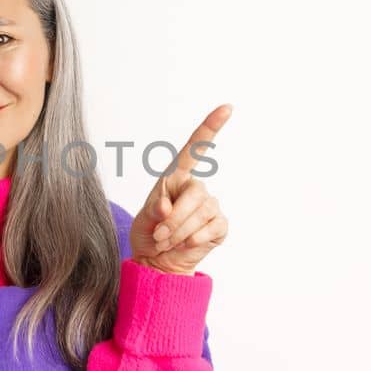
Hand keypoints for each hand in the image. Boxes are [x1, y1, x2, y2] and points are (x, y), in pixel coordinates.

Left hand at [129, 104, 232, 274]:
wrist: (158, 262)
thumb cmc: (149, 234)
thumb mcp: (142, 222)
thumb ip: (152, 212)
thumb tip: (166, 207)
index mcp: (175, 178)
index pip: (195, 148)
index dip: (211, 127)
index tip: (227, 108)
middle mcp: (195, 188)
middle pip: (195, 194)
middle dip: (174, 219)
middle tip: (159, 236)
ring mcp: (210, 206)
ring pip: (200, 214)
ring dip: (179, 233)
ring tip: (167, 242)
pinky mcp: (219, 225)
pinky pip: (211, 229)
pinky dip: (194, 240)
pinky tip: (186, 245)